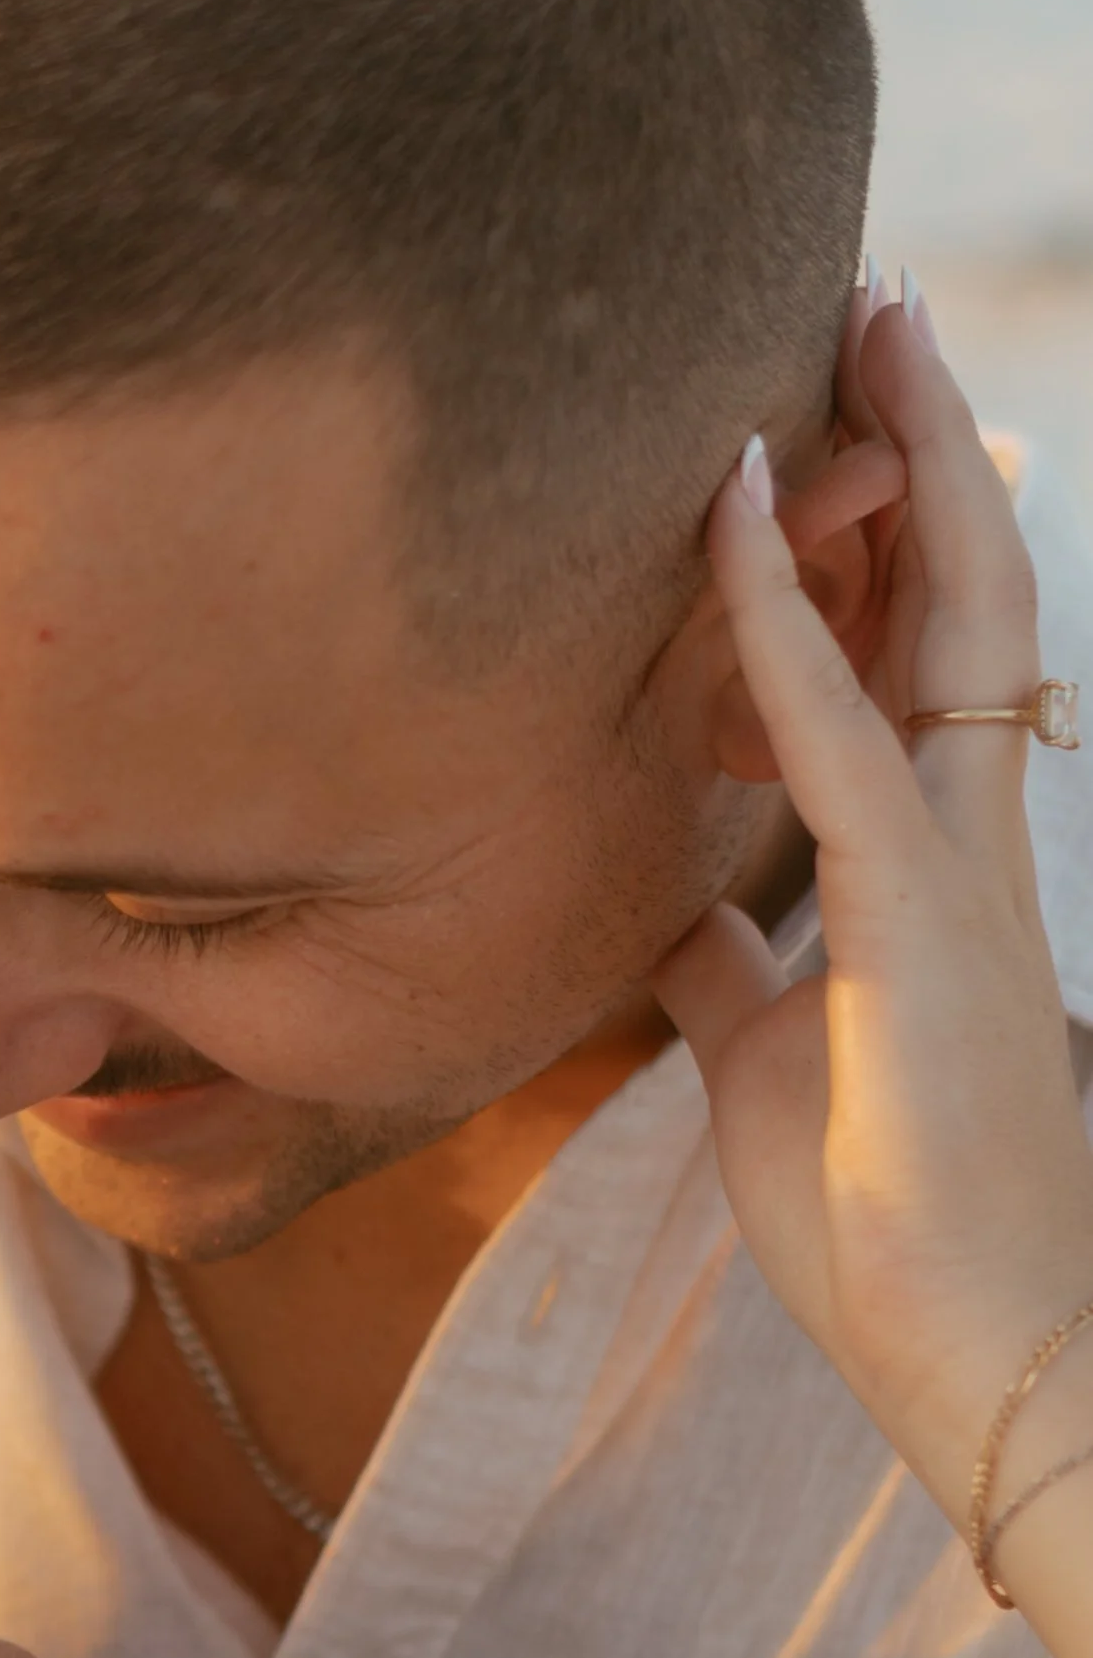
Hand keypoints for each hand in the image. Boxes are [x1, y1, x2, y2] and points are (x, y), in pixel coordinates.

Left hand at [654, 291, 1092, 1528]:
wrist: (973, 1354)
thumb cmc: (883, 1229)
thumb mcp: (768, 1072)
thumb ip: (735, 987)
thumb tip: (684, 935)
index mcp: (935, 874)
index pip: (921, 664)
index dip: (883, 538)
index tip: (829, 428)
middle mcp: (964, 845)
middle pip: (957, 598)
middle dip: (918, 446)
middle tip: (868, 303)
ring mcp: (955, 880)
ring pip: (942, 627)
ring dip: (889, 473)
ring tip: (854, 328)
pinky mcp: (914, 936)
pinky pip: (836, 746)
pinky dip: (775, 627)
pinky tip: (725, 520)